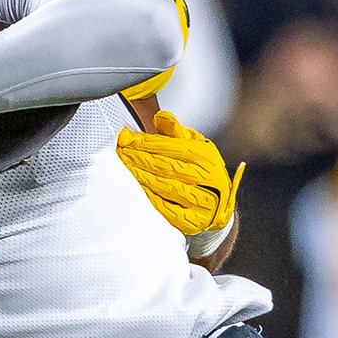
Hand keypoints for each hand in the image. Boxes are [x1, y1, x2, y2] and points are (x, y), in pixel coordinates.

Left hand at [116, 110, 243, 237]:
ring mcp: (202, 201)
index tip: (125, 139)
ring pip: (163, 186)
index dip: (144, 142)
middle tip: (120, 153)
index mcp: (206, 157)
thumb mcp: (194, 147)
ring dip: (140, 177)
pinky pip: (165, 208)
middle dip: (138, 158)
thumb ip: (175, 131)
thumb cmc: (201, 172)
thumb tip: (161, 116)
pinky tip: (135, 189)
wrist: (218, 207)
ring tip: (123, 168)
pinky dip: (148, 197)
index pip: (170, 146)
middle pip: (164, 165)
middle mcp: (207, 178)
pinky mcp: (193, 221)